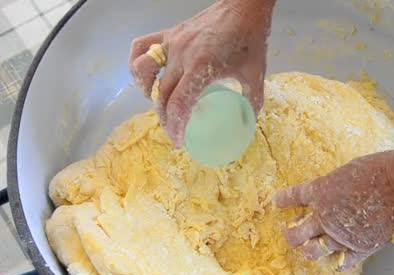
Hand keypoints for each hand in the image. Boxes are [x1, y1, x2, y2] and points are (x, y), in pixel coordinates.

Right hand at [129, 0, 273, 145]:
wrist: (243, 7)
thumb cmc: (250, 39)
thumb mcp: (255, 74)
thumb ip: (252, 101)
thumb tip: (247, 123)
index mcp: (201, 68)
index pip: (179, 104)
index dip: (175, 127)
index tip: (179, 142)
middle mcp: (181, 56)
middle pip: (162, 95)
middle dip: (165, 118)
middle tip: (173, 131)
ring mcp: (172, 43)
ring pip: (143, 71)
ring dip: (146, 91)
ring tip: (156, 103)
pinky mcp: (169, 34)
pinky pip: (141, 48)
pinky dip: (137, 64)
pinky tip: (146, 77)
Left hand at [273, 150, 393, 270]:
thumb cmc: (381, 168)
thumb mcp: (349, 170)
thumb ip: (335, 186)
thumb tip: (332, 192)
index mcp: (321, 191)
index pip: (292, 197)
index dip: (282, 200)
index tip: (276, 202)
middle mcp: (325, 216)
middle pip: (295, 234)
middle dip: (289, 233)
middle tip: (288, 231)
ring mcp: (341, 235)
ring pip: (312, 252)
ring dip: (306, 250)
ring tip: (305, 248)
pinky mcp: (360, 247)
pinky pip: (342, 261)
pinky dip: (337, 262)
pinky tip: (335, 261)